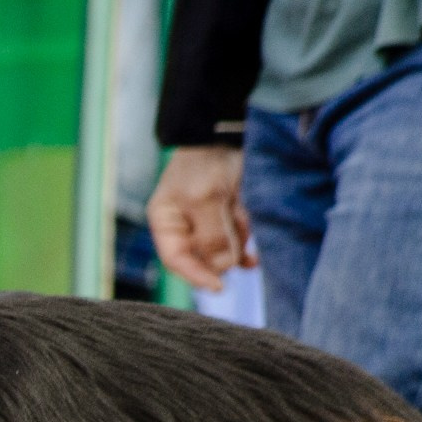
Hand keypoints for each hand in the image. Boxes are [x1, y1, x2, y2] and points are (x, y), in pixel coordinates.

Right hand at [146, 146, 252, 292]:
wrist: (229, 135)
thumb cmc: (205, 161)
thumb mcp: (205, 198)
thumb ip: (211, 236)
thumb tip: (222, 269)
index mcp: (166, 222)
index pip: (176, 260)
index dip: (196, 275)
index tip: (219, 286)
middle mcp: (186, 228)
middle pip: (202, 259)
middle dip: (221, 252)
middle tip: (235, 236)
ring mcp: (209, 225)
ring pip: (223, 253)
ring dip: (236, 241)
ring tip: (240, 214)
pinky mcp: (229, 221)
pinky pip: (237, 245)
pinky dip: (246, 248)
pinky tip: (254, 257)